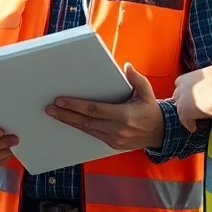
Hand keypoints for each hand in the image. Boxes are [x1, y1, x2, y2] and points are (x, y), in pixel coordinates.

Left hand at [47, 63, 164, 150]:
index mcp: (123, 115)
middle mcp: (116, 129)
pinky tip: (70, 121)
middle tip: (50, 109)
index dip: (75, 106)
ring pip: (86, 130)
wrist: (160, 133)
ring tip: (54, 114)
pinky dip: (80, 128)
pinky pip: (92, 135)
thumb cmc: (150, 110)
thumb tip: (126, 66)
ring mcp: (113, 138)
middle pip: (85, 122)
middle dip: (66, 115)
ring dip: (69, 122)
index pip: (93, 109)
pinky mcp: (112, 144)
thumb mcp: (147, 92)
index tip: (60, 101)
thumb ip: (137, 79)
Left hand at [172, 51, 211, 131]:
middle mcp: (180, 89)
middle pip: (177, 97)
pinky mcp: (184, 113)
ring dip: (187, 115)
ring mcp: (181, 102)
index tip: (194, 94)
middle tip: (194, 107)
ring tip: (196, 118)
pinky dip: (190, 125)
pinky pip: (185, 122)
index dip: (186, 89)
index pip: (179, 83)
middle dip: (184, 102)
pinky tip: (195, 128)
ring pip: (180, 110)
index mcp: (185, 78)